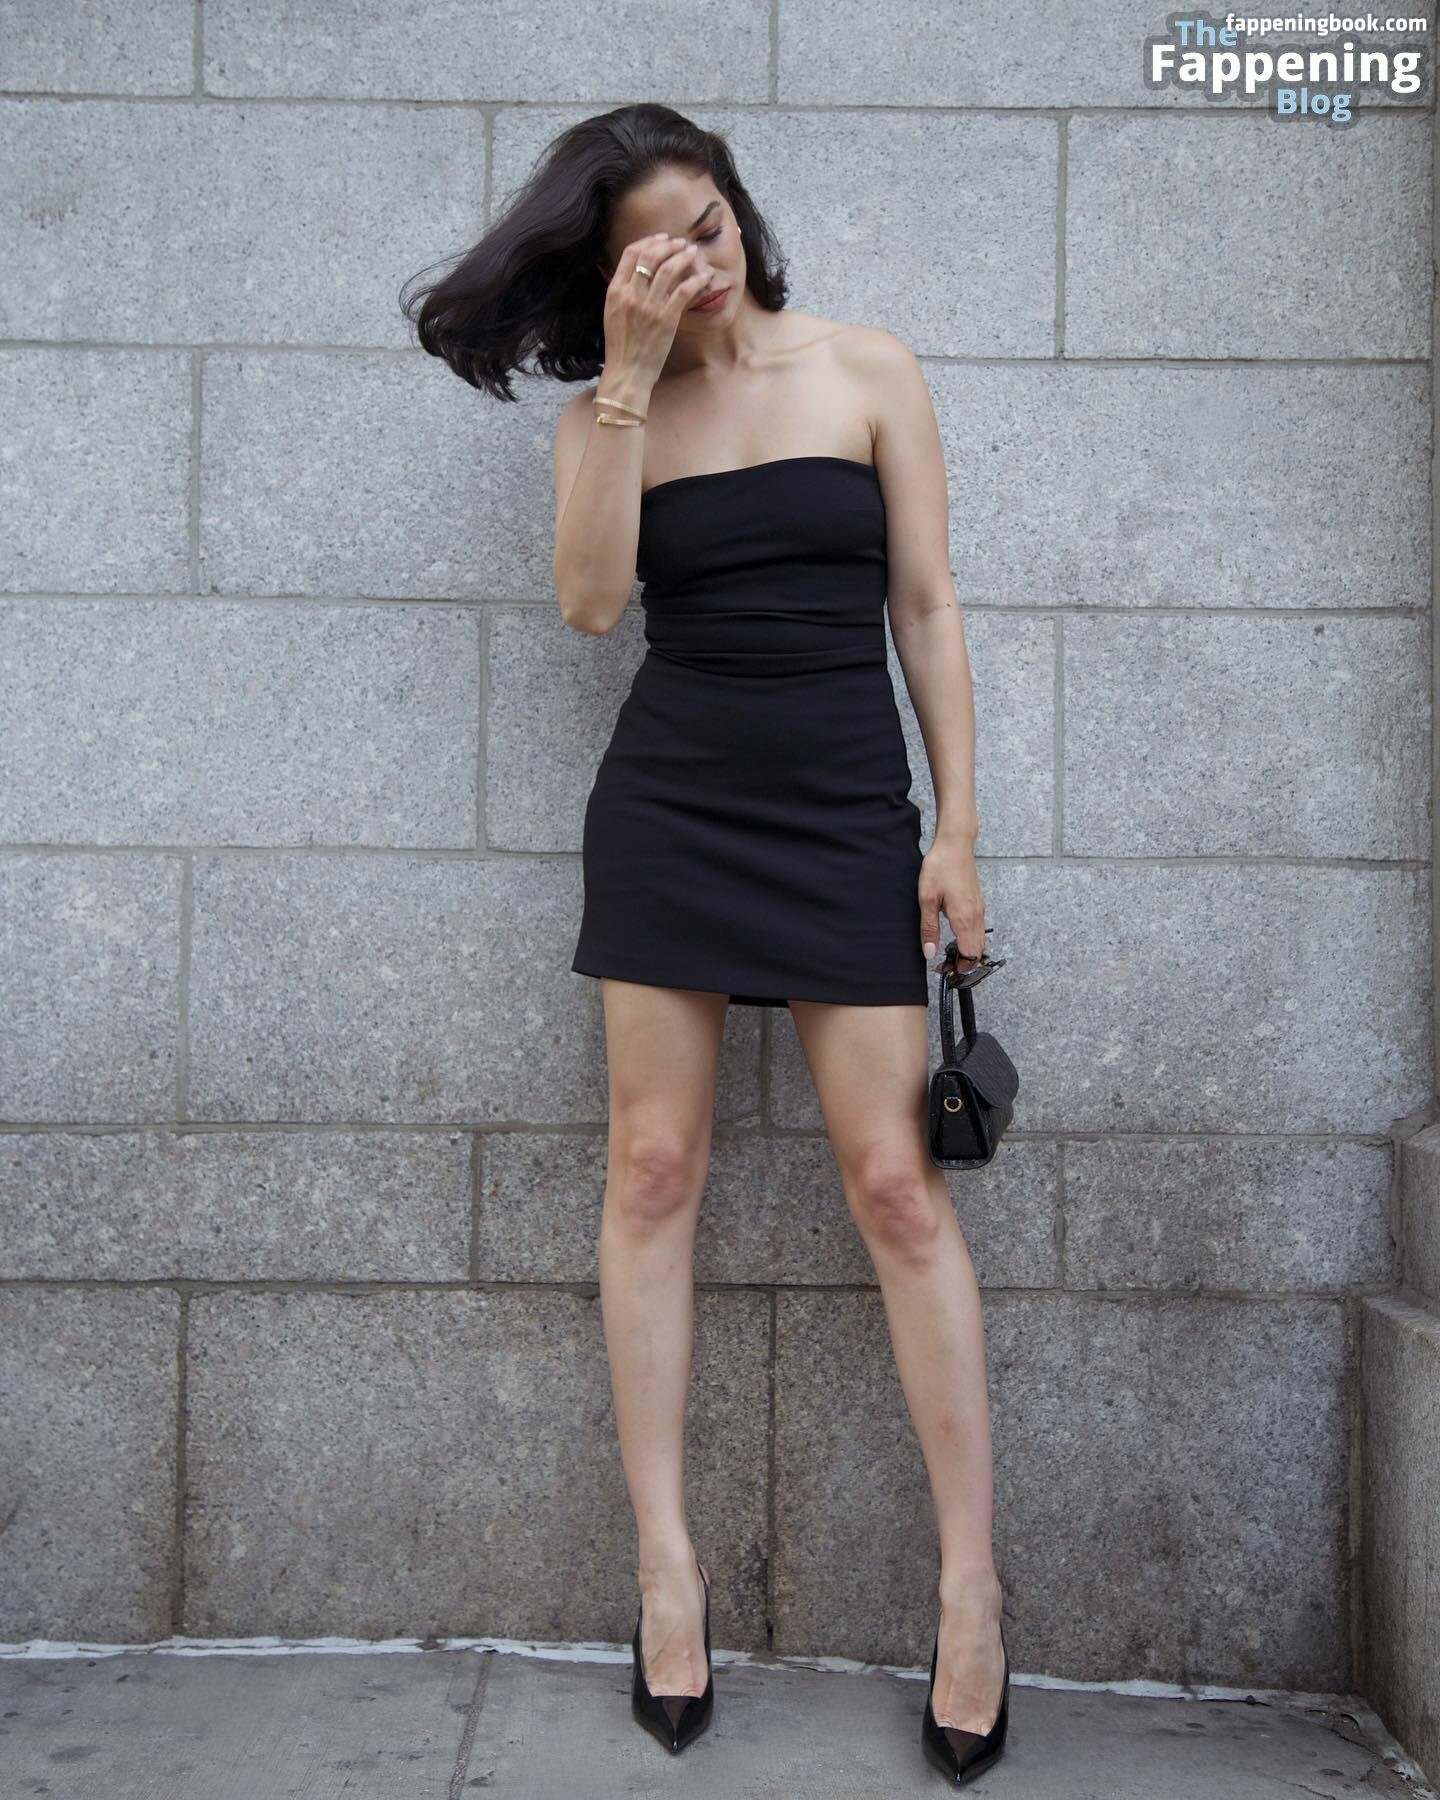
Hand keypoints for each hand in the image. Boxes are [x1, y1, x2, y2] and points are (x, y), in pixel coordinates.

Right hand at [599, 233, 714, 390]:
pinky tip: (704, 276)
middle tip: (681, 243)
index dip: (648, 242)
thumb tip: (633, 273)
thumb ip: (622, 291)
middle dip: (668, 245)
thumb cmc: (621, 347)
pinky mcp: (666, 319)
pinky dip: (696, 280)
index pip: (631, 254)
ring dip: (683, 256)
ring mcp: (649, 306)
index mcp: (615, 291)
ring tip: (692, 252)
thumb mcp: (612, 313)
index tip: (662, 239)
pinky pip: (683, 291)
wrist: (627, 372)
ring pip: (668, 269)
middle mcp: (631, 295)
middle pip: (651, 256)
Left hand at [919, 840, 983, 969]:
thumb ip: (929, 928)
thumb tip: (930, 953)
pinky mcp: (978, 903)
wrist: (955, 844)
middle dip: (964, 963)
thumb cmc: (940, 867)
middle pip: (977, 952)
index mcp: (964, 918)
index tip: (945, 970)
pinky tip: (955, 936)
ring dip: (967, 951)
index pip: (970, 955)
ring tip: (949, 953)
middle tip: (945, 965)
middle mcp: (976, 916)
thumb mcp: (927, 899)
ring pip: (980, 941)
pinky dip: (970, 939)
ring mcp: (979, 909)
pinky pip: (979, 929)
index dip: (960, 968)